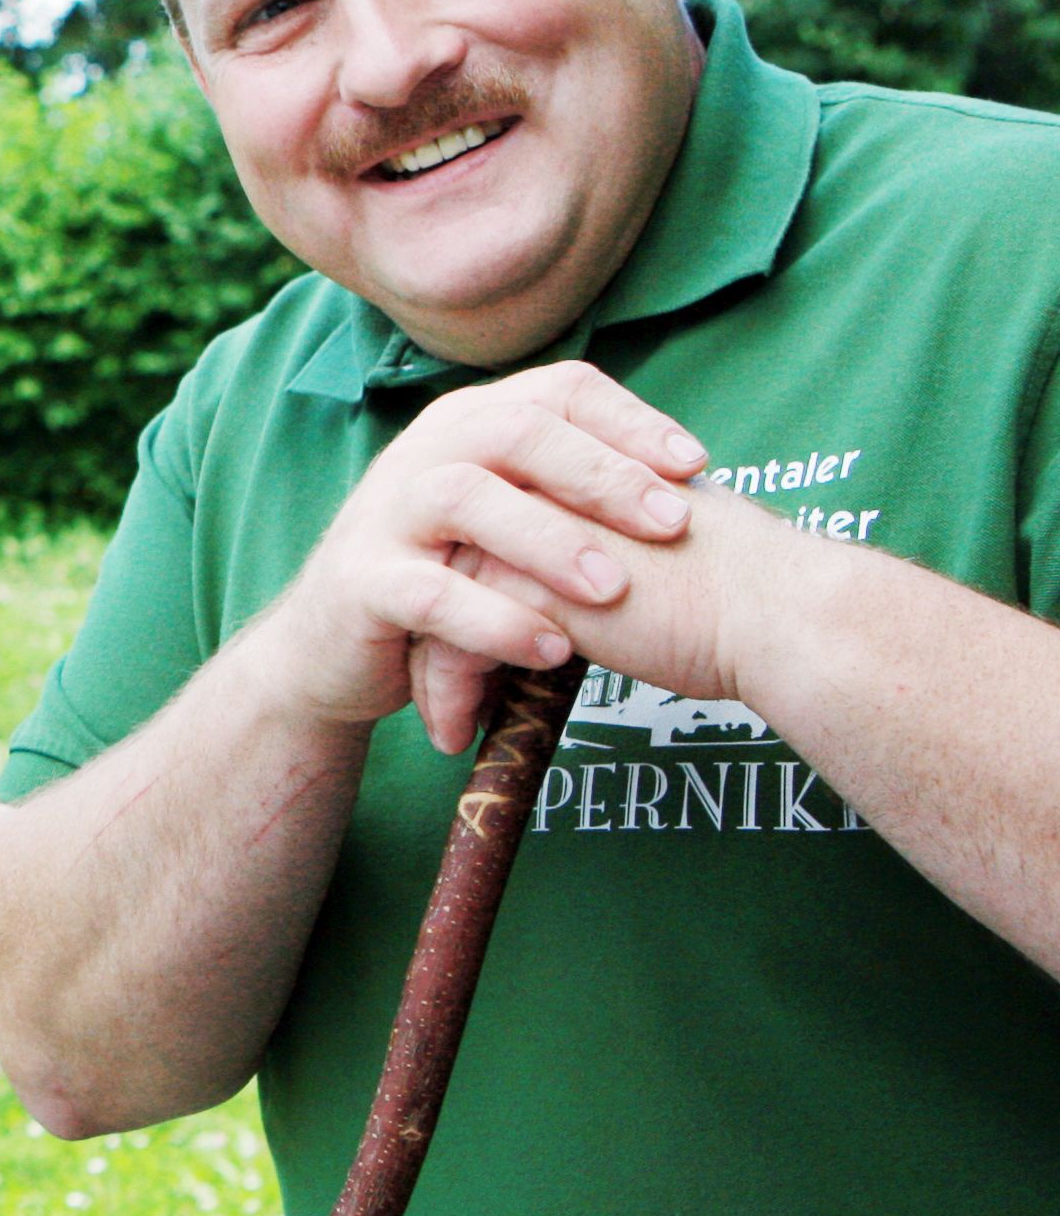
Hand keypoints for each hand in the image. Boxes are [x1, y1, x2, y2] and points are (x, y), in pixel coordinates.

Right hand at [252, 361, 710, 755]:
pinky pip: (429, 592)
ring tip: (612, 590)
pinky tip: (552, 648)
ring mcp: (384, 515)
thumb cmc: (446, 578)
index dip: (630, 421)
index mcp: (467, 426)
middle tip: (674, 524)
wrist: (329, 646)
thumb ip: (565, 490)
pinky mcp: (359, 582)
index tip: (695, 465)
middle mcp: (422, 454)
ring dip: (548, 541)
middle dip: (602, 475)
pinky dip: (495, 621)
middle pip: (515, 431)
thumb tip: (684, 480)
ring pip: (465, 498)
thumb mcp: (506, 519)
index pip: (557, 390)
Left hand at [429, 477, 813, 741]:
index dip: (468, 595)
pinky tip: (457, 735)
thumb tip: (595, 596)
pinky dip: (449, 695)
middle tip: (439, 693)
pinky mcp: (524, 586)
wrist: (782, 612)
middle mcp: (541, 492)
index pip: (486, 533)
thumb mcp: (662, 561)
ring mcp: (527, 534)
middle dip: (438, 634)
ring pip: (439, 602)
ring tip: (446, 724)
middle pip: (449, 563)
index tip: (468, 651)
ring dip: (434, 672)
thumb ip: (613, 559)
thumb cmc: (747, 597)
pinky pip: (453, 643)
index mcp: (574, 480)